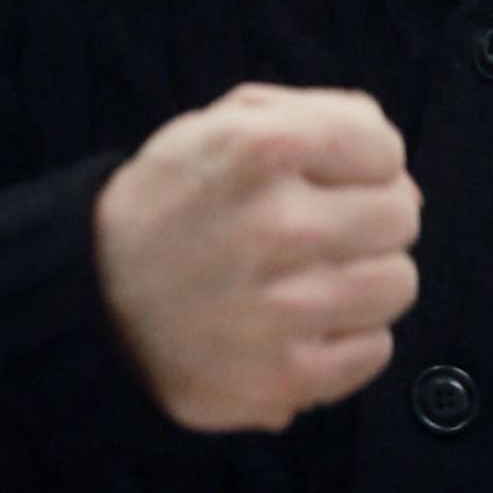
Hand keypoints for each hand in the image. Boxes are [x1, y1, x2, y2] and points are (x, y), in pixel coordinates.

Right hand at [93, 83, 420, 432]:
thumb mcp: (224, 123)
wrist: (91, 295)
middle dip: (370, 218)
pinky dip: (350, 339)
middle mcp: (277, 227)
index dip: (363, 162)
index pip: (385, 149)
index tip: (327, 179)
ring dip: (366, 279)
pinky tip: (306, 325)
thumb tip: (394, 161)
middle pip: (401, 215)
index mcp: (263, 149)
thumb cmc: (174, 201)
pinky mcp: (283, 377)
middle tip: (323, 231)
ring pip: (398, 283)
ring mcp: (283, 308)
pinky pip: (375, 350)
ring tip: (315, 278)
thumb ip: (319, 115)